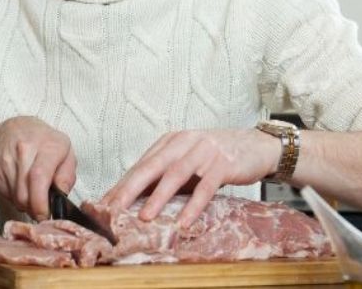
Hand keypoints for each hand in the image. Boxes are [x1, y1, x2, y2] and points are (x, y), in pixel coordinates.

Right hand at [0, 116, 76, 220]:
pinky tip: (21, 187)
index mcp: (48, 145)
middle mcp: (25, 149)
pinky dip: (15, 198)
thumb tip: (61, 194)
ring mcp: (6, 158)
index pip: (39, 177)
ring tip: (33, 195)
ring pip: (15, 196)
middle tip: (42, 209)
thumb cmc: (46, 144)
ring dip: (25, 204)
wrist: (14, 130)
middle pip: (25, 192)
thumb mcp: (66, 153)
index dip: (40, 202)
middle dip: (34, 208)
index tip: (45, 215)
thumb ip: (67, 175)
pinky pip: (5, 194)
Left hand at [101, 129, 280, 226]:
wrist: (257, 145)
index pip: (142, 164)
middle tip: (113, 208)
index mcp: (172, 140)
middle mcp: (185, 142)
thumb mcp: (189, 158)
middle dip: (130, 189)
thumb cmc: (219, 155)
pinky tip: (184, 221)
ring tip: (144, 217)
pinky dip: (193, 205)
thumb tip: (136, 198)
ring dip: (158, 197)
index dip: (122, 184)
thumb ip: (167, 172)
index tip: (105, 204)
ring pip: (175, 175)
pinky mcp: (223, 165)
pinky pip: (205, 187)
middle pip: (152, 166)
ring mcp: (204, 152)